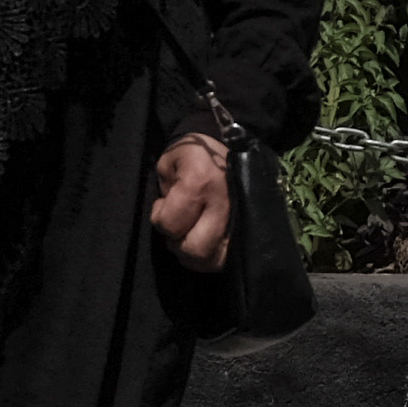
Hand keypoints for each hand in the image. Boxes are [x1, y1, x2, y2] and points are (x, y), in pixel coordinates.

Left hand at [149, 135, 233, 272]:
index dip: (160, 218)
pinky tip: (204, 241)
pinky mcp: (248, 227)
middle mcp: (224, 203)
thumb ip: (163, 193)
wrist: (221, 146)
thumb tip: (167, 220)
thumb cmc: (189, 155)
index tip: (163, 203)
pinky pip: (226, 258)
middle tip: (177, 226)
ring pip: (213, 260)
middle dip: (179, 244)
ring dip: (196, 254)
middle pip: (196, 250)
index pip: (171, 225)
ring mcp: (240, 217)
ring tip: (190, 234)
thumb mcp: (167, 163)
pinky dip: (210, 257)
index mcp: (201, 182)